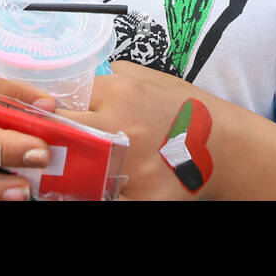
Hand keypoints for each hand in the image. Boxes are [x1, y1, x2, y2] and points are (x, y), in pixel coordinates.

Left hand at [61, 62, 213, 199]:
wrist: (227, 147)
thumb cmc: (188, 111)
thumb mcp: (153, 80)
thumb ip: (116, 76)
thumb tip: (84, 79)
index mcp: (122, 93)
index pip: (64, 97)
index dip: (53, 109)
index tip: (48, 117)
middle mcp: (123, 127)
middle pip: (60, 131)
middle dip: (52, 138)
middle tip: (50, 146)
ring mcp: (131, 166)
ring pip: (75, 172)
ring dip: (69, 172)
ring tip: (70, 171)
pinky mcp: (143, 198)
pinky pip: (104, 199)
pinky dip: (97, 195)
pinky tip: (99, 188)